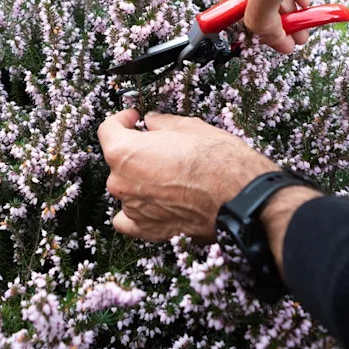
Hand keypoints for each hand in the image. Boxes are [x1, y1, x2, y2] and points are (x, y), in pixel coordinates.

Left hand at [97, 109, 280, 242]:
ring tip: (169, 174)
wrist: (240, 197)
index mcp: (125, 153)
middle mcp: (121, 182)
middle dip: (136, 150)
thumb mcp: (190, 127)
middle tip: (161, 145)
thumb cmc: (218, 160)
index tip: (134, 117)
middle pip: (118, 160)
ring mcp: (133, 209)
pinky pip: (128, 220)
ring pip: (126, 188)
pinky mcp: (148, 230)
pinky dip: (135, 211)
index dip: (122, 119)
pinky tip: (149, 203)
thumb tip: (153, 122)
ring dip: (140, 179)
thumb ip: (162, 124)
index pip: (108, 130)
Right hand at [219, 0, 348, 53]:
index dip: (253, 34)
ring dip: (291, 14)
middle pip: (255, 5)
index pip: (231, 15)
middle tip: (299, 41)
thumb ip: (259, 15)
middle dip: (277, 26)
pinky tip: (310, 3)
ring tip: (309, 29)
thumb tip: (260, 35)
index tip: (278, 46)